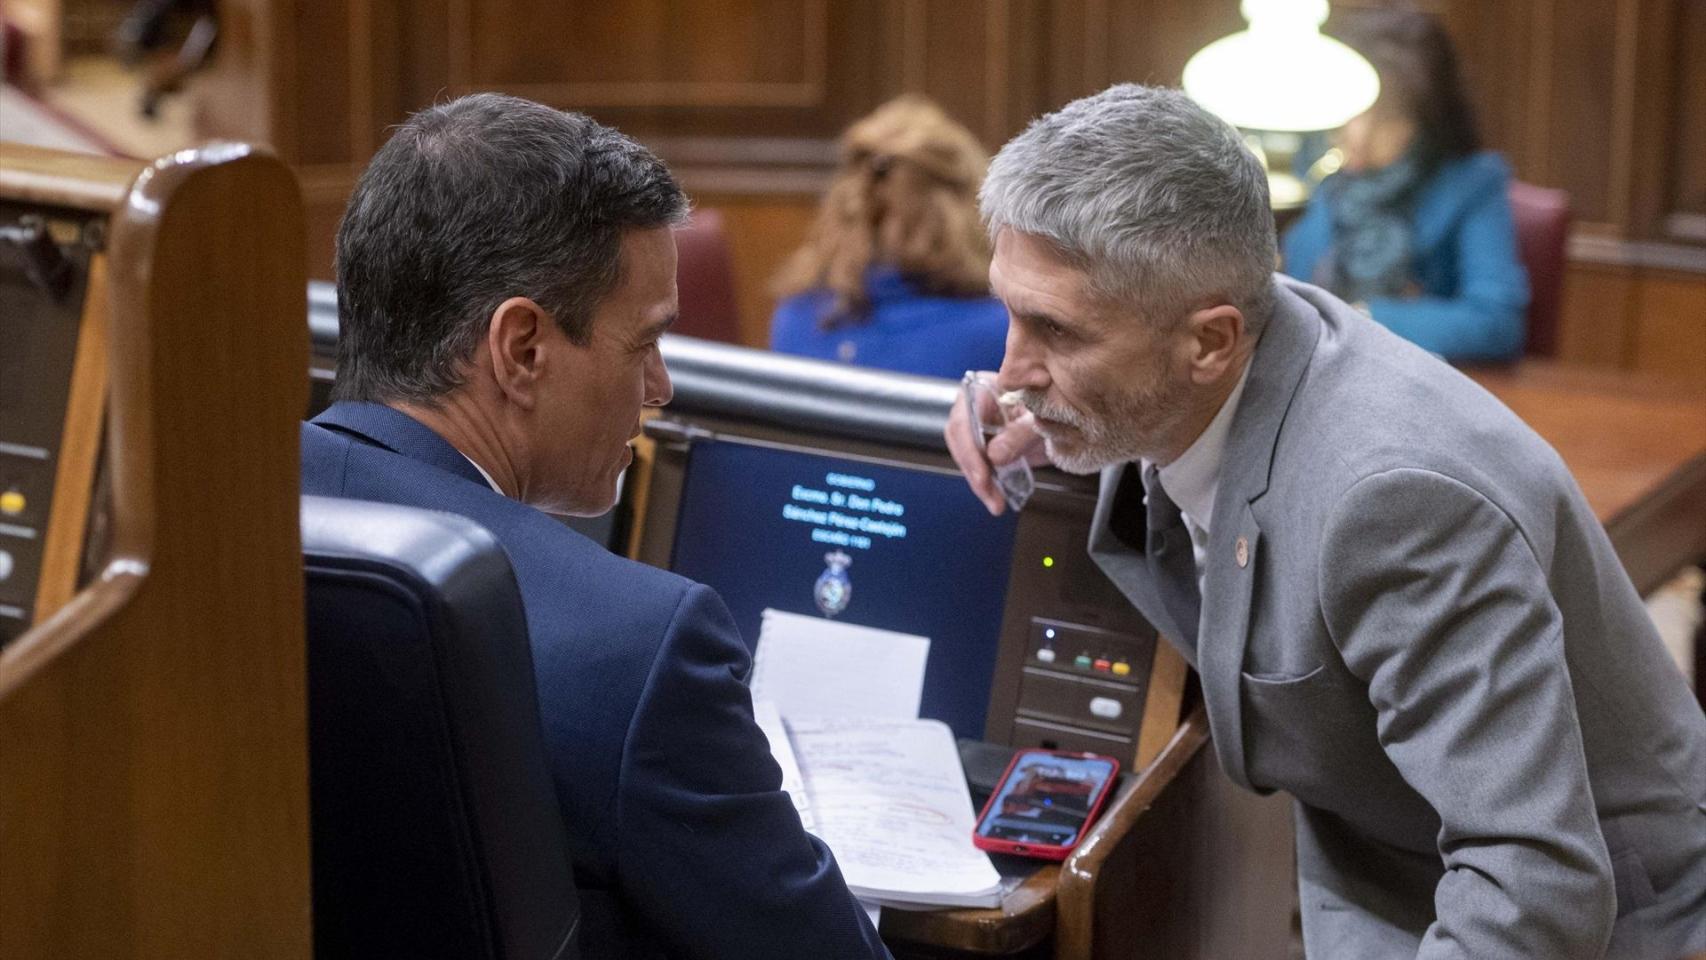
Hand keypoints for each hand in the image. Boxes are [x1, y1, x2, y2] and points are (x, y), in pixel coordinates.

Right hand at [945, 377, 1045, 515]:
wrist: (1068, 418)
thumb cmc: (1055, 407)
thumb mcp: (1041, 418)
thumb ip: (1020, 434)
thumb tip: (993, 457)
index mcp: (984, 387)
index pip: (964, 418)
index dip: (970, 449)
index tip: (982, 475)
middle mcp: (974, 405)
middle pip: (960, 439)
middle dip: (973, 470)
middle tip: (988, 492)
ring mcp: (977, 426)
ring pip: (965, 456)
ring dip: (979, 482)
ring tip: (995, 502)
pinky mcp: (984, 446)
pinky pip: (977, 465)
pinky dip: (985, 484)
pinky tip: (995, 498)